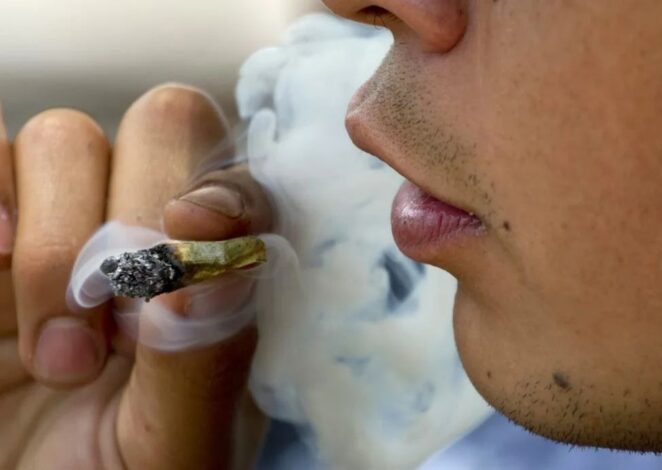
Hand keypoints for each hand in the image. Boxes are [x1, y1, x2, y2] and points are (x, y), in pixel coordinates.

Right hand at [0, 84, 271, 468]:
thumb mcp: (176, 448)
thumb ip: (205, 362)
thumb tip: (215, 262)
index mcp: (222, 278)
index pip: (247, 183)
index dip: (223, 195)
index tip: (186, 240)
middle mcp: (153, 232)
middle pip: (165, 126)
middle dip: (128, 219)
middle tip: (108, 336)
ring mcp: (67, 223)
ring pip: (64, 137)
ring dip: (50, 244)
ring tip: (55, 356)